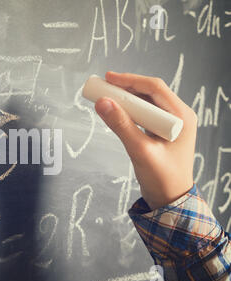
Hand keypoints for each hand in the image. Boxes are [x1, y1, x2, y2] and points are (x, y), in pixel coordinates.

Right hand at [94, 72, 197, 209]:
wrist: (170, 200)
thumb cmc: (161, 178)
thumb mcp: (139, 150)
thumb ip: (121, 125)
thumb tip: (101, 102)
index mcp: (181, 116)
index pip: (154, 88)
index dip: (129, 80)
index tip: (108, 78)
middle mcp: (179, 115)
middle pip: (150, 92)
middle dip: (125, 87)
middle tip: (102, 86)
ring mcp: (171, 123)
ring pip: (146, 102)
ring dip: (126, 98)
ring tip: (105, 96)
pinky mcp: (162, 131)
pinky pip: (145, 114)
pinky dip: (129, 110)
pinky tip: (116, 111)